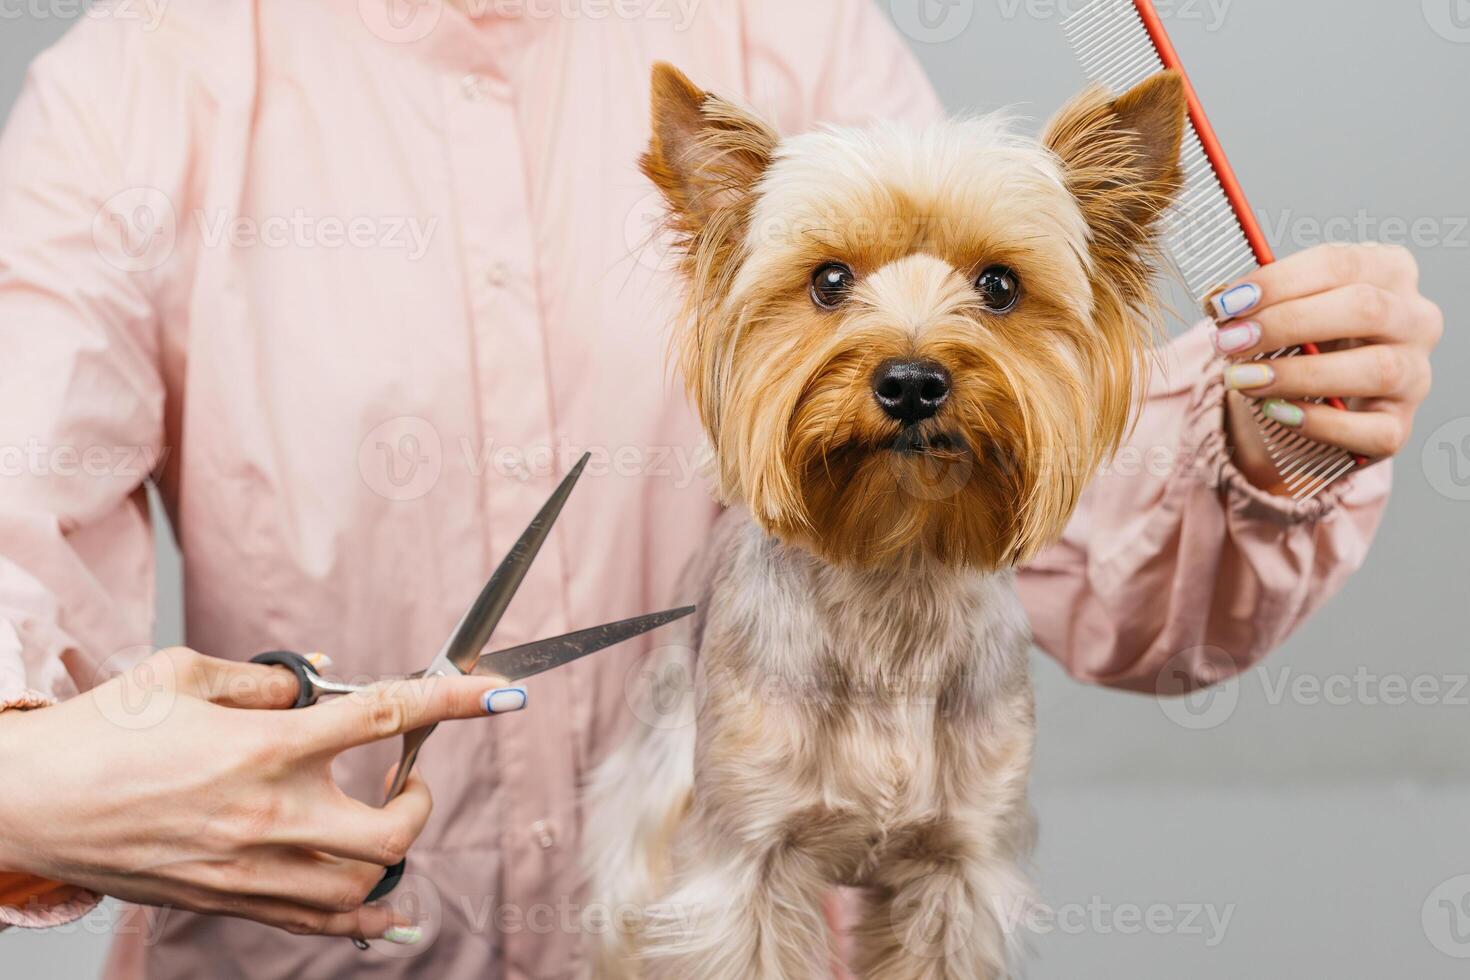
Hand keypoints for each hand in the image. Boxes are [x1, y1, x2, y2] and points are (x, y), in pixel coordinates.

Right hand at [0, 647, 519, 940]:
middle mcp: (270, 813)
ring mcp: (252, 868)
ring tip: (381, 824)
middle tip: (410, 776)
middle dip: (421, 797)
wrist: (29, 804)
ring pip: (364, 887)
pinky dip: (361, 923)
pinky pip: (317, 927)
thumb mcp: (181, 674)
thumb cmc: (100, 735)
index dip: (454, 700)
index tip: (498, 692)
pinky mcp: (229, 902)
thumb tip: (319, 679)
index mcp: (265, 745)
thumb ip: (263, 678)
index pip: (385, 715)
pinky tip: (381, 911)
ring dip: (392, 853)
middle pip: (393, 826)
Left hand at [1210, 243, 1442, 494]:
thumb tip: (1218, 300)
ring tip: (1241, 379)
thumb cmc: (1299, 339)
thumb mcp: (1283, 308)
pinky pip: (1370, 429)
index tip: (1226, 303)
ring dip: (1297, 374)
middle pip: (1364, 309)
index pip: (1340, 264)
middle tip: (1230, 341)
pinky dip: (1319, 422)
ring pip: (1376, 369)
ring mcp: (1415, 376)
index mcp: (1389, 271)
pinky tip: (1275, 412)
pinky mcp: (1398, 426)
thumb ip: (1258, 300)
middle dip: (1287, 324)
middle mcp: (1415, 319)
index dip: (1278, 282)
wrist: (1311, 397)